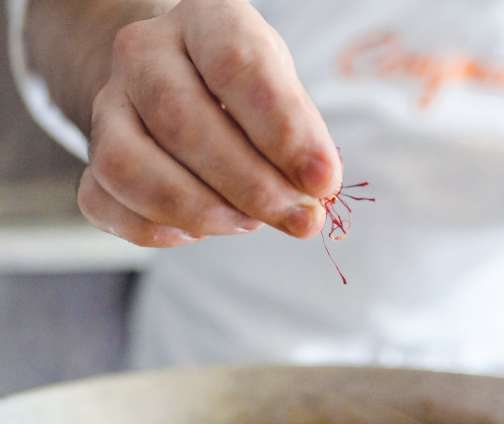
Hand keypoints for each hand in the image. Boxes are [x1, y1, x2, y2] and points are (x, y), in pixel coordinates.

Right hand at [77, 0, 340, 246]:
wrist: (181, 79)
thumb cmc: (245, 87)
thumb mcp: (283, 89)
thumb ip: (299, 135)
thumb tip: (313, 194)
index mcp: (205, 20)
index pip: (237, 66)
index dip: (285, 131)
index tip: (323, 180)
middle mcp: (144, 53)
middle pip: (181, 120)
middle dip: (250, 185)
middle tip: (299, 219)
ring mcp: (109, 104)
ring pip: (127, 164)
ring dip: (198, 209)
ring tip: (249, 223)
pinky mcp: (91, 156)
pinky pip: (101, 199)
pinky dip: (151, 228)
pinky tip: (196, 232)